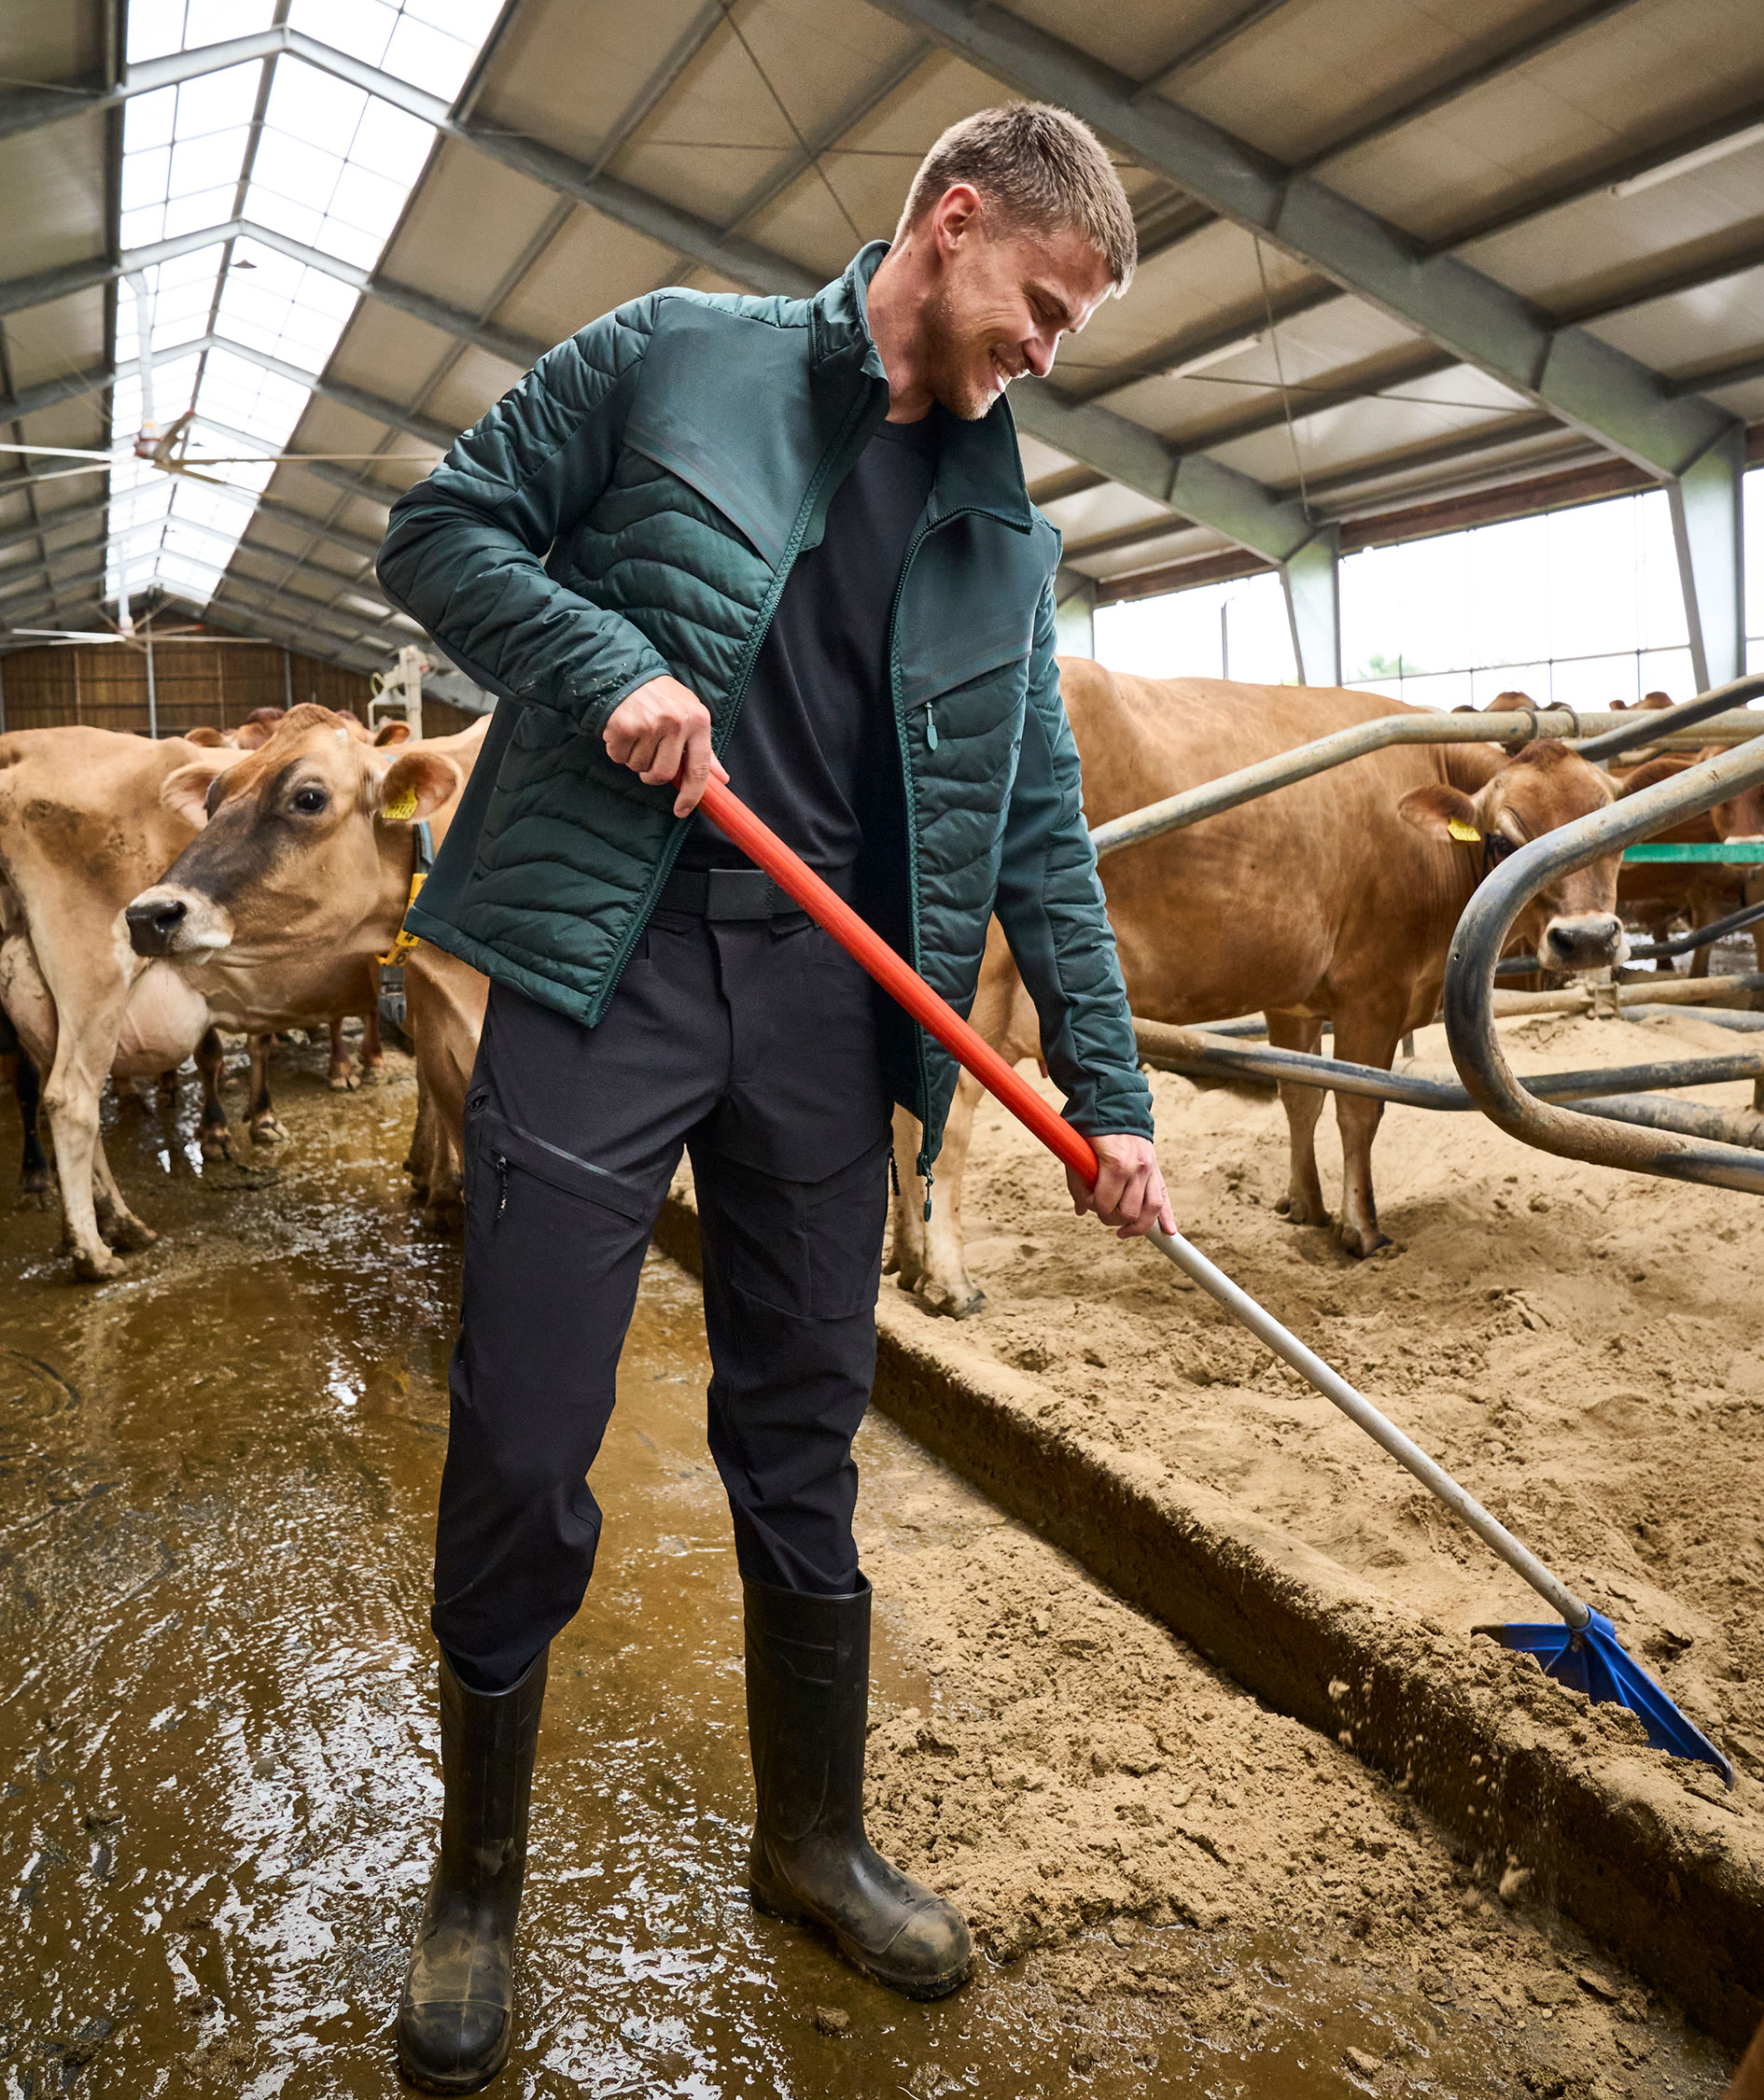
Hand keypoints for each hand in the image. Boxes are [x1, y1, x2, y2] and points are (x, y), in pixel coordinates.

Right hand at [603, 675, 727, 815]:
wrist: (630, 673)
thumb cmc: (665, 698)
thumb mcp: (692, 715)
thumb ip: (705, 750)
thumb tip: (722, 779)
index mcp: (698, 721)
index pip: (699, 769)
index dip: (691, 795)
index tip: (682, 811)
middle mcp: (676, 723)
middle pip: (662, 774)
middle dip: (652, 776)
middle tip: (649, 763)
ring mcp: (649, 724)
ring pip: (638, 767)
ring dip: (634, 759)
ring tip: (637, 737)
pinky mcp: (624, 726)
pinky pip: (618, 756)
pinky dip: (617, 750)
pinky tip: (623, 732)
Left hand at [1067, 1133, 1174, 1239]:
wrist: (1116, 1102)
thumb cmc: (1091, 1126)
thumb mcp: (1077, 1151)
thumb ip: (1078, 1181)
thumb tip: (1081, 1210)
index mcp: (1117, 1163)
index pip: (1106, 1204)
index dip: (1094, 1207)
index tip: (1086, 1201)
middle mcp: (1138, 1168)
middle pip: (1129, 1212)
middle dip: (1112, 1217)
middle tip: (1100, 1210)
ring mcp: (1151, 1168)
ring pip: (1151, 1210)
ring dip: (1137, 1226)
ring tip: (1123, 1232)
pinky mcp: (1156, 1169)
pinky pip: (1164, 1197)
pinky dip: (1167, 1217)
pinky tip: (1168, 1232)